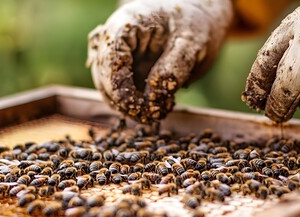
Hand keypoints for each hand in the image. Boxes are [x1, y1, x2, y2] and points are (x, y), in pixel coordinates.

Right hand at [87, 0, 232, 122]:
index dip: (120, 87)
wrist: (196, 16)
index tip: (139, 108)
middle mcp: (112, 39)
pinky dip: (133, 102)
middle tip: (148, 117)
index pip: (111, 60)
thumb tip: (152, 98)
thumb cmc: (194, 23)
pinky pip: (120, 90)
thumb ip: (173, 68)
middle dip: (123, 100)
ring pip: (107, 87)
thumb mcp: (191, 43)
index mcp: (126, 24)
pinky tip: (153, 107)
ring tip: (153, 113)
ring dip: (126, 104)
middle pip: (103, 76)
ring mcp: (115, 55)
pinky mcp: (123, 69)